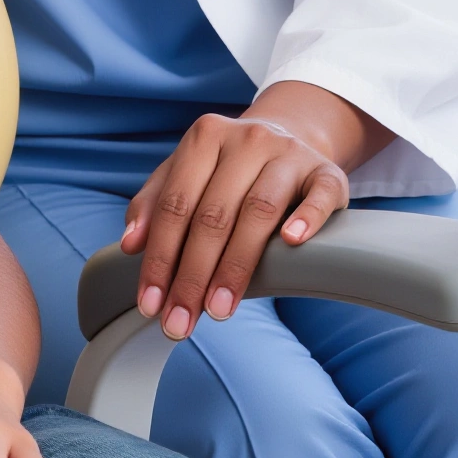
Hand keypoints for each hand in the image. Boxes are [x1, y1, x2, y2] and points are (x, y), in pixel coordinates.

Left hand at [121, 83, 382, 340]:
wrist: (291, 136)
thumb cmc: (229, 167)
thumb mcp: (187, 173)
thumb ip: (154, 204)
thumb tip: (130, 244)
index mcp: (205, 137)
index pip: (175, 203)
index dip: (159, 257)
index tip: (150, 304)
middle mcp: (246, 138)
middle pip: (213, 214)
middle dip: (192, 275)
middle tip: (180, 322)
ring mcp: (289, 153)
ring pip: (259, 210)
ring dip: (236, 265)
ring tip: (218, 309)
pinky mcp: (327, 172)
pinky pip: (318, 195)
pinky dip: (305, 218)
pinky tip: (290, 244)